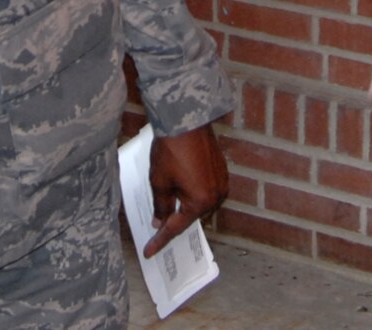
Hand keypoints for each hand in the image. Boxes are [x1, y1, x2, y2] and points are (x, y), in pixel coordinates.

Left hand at [143, 123, 228, 257]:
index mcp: (200, 202)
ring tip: (169, 203)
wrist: (187, 120)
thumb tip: (160, 221)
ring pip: (200, 202)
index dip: (160, 240)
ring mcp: (221, 182)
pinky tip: (182, 186)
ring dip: (186, 204)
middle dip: (175, 220)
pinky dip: (194, 192)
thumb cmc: (171, 151)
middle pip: (191, 216)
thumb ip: (161, 206)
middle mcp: (216, 196)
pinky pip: (207, 189)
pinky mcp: (222, 170)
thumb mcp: (160, 182)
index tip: (149, 251)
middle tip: (157, 226)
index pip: (176, 227)